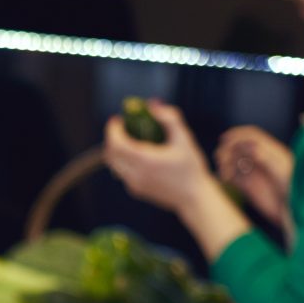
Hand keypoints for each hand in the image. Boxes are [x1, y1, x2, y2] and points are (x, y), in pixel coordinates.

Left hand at [103, 100, 218, 214]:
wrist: (193, 197)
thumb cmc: (191, 167)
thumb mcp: (184, 139)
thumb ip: (170, 119)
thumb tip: (154, 104)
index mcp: (145, 160)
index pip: (116, 144)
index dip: (112, 130)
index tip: (117, 119)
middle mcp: (135, 174)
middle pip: (110, 154)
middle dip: (112, 138)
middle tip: (122, 126)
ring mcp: (133, 184)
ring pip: (113, 164)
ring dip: (117, 150)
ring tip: (130, 138)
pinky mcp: (135, 190)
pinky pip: (122, 173)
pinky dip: (124, 160)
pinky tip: (138, 154)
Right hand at [215, 125, 292, 224]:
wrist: (292, 213)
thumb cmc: (294, 190)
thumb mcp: (282, 171)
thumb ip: (265, 157)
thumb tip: (249, 145)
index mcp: (271, 151)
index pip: (251, 135)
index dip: (236, 134)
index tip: (224, 139)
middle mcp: (260, 160)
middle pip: (239, 147)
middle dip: (228, 150)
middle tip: (222, 159)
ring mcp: (253, 173)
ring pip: (233, 161)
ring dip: (225, 162)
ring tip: (224, 171)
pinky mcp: (247, 187)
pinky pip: (232, 177)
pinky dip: (225, 175)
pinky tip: (225, 179)